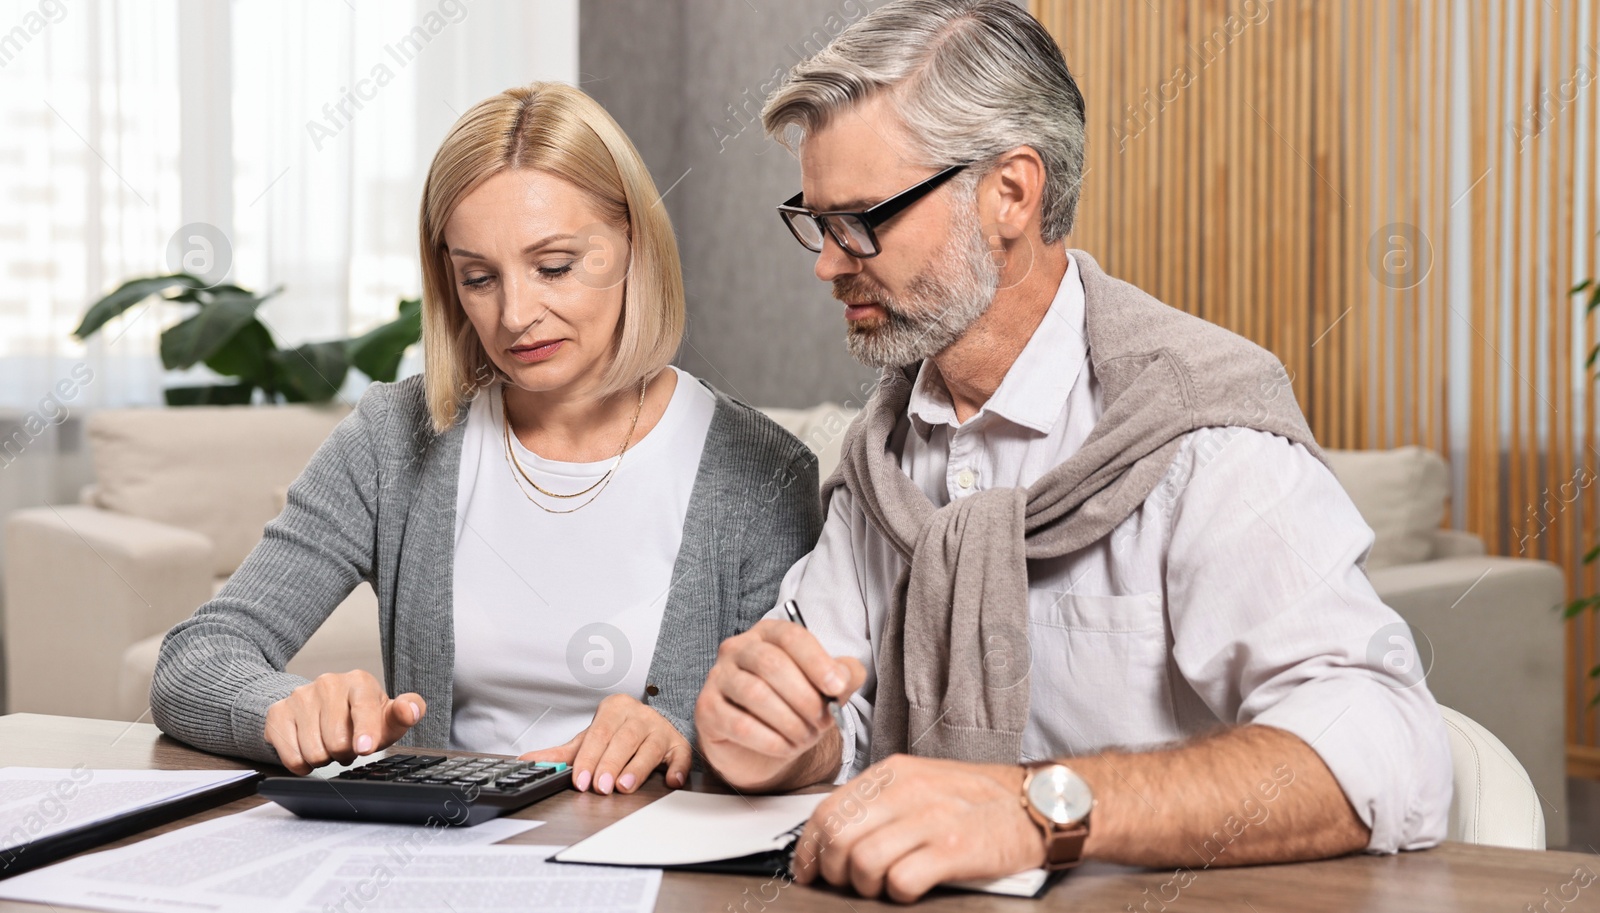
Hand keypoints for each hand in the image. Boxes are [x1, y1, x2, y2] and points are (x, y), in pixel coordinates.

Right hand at [264, 670, 425, 774]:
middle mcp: (328, 683)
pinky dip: (302, 764)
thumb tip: (409, 710)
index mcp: (359, 681)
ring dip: (325, 758)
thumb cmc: (362, 717)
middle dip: (345, 752)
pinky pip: (291, 756)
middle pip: (337, 739)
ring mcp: (300, 697)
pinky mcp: (278, 713)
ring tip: (330, 745)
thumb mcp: (388, 717)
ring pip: (313, 751)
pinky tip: (309, 749)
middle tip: (347, 746)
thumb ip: (408, 712)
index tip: (364, 747)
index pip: (363, 708)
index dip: (365, 731)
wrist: (321, 709)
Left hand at [518, 694, 689, 794]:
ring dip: (637, 768)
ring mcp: (661, 728)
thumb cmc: (617, 733)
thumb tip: (528, 761)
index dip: (589, 758)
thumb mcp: (589, 739)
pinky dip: (677, 768)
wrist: (650, 723)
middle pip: (624, 739)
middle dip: (610, 764)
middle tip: (600, 787)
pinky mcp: (679, 744)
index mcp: (615, 709)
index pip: (599, 733)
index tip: (581, 780)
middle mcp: (640, 716)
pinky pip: (681, 755)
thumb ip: (562, 753)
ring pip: (650, 746)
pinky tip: (671, 781)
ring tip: (624, 787)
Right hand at [695, 619, 865, 789]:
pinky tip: (785, 747)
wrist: (761, 746)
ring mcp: (718, 677)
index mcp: (768, 634)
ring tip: (804, 737)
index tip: (836, 687)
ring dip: (789, 721)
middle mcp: (738, 649)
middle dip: (804, 697)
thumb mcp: (825, 689)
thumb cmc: (793, 707)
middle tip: (823, 721)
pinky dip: (770, 740)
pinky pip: (740, 724)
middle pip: (771, 664)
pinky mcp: (707, 709)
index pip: (791, 636)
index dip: (816, 661)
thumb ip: (844, 676)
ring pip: (755, 693)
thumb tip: (844, 676)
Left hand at [792, 755, 1045, 902]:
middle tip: (848, 883)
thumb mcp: (922, 781)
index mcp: (894, 772)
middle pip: (839, 838)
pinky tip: (911, 887)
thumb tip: (835, 835)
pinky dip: (898, 892)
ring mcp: (932, 819)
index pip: (828, 809)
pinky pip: (901, 880)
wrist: (1038, 803)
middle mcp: (908, 790)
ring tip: (882, 887)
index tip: (808, 869)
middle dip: (834, 871)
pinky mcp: (954, 850)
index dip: (809, 848)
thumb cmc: (978, 799)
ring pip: (863, 861)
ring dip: (865, 886)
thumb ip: (880, 801)